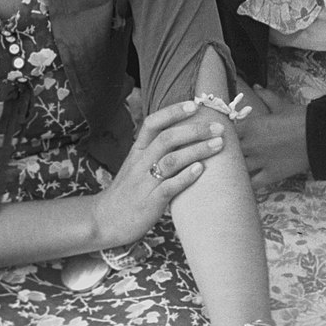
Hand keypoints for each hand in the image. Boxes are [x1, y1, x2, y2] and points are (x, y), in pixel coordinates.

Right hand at [90, 101, 224, 246]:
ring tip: (219, 144)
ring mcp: (145, 182)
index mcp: (138, 150)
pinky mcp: (150, 202)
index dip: (174, 112)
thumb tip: (188, 132)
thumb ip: (157, 149)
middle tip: (220, 127)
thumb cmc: (129, 190)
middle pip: (167, 139)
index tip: (196, 105)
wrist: (105, 221)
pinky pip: (168, 187)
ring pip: (171, 160)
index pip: (153, 123)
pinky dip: (185, 177)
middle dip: (195, 130)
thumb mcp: (138, 164)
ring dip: (197, 150)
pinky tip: (201, 169)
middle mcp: (140, 163)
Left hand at [235, 84, 309, 187]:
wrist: (318, 135)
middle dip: (230, 152)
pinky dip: (248, 185)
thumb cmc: (300, 118)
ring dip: (236, 168)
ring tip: (235, 169)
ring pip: (237, 169)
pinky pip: (252, 184)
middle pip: (230, 152)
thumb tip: (256, 86)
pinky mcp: (270, 175)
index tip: (229, 136)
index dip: (227, 135)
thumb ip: (266, 96)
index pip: (228, 133)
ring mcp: (259, 162)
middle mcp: (251, 145)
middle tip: (231, 152)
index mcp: (251, 126)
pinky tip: (245, 184)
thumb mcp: (282, 105)